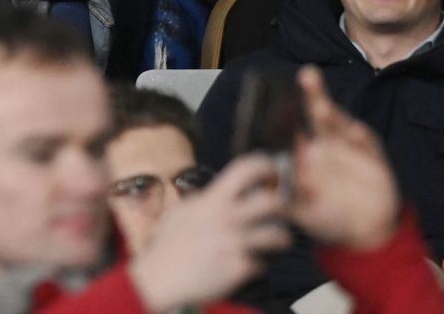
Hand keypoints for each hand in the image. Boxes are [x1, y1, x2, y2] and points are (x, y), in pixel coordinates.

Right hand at [128, 154, 291, 311]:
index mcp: (211, 201)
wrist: (159, 278)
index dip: (264, 165)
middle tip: (282, 212)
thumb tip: (215, 195)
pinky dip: (256, 265)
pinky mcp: (240, 268)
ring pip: (277, 236)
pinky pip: (261, 264)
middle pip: (272, 203)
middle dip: (283, 207)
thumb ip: (202, 203)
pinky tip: (245, 266)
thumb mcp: (181, 213)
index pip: (243, 171)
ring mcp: (235, 243)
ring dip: (280, 239)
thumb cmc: (167, 246)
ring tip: (275, 242)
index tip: (273, 169)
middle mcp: (227, 219)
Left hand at [288, 65, 399, 250]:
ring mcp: (351, 151)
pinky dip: (362, 138)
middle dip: (314, 95)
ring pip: (342, 127)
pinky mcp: (374, 162)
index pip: (295, 125)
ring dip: (334, 115)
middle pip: (319, 116)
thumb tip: (262, 184)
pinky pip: (368, 147)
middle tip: (306, 75)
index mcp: (307, 152)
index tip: (275, 92)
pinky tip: (356, 131)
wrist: (363, 235)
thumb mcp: (300, 209)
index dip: (287, 109)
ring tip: (322, 106)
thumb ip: (284, 195)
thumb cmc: (326, 216)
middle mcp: (328, 145)